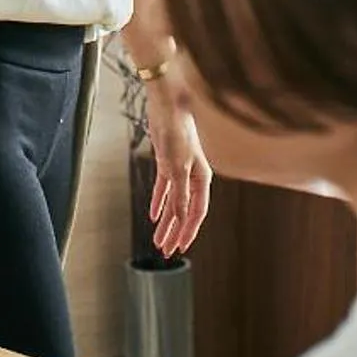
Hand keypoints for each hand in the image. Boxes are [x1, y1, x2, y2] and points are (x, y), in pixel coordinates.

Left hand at [145, 77, 212, 259]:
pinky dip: (159, 202)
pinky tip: (154, 215)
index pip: (197, 212)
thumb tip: (180, 218)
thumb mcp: (178, 167)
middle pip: (184, 211)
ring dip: (166, 222)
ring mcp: (180, 170)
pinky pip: (164, 188)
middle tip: (166, 250)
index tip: (180, 247)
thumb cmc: (178, 132)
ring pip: (173, 202)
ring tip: (158, 239)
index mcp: (202, 179)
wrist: (167, 105)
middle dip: (175, 232)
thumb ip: (180, 195)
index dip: (188, 231)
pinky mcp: (167, 162)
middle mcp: (193, 177)